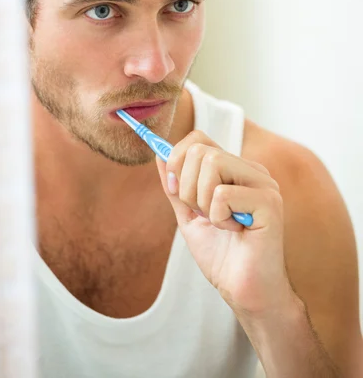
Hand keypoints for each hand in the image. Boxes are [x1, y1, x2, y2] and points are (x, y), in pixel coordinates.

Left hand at [155, 130, 293, 317]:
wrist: (244, 291)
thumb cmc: (221, 255)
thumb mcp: (189, 215)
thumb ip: (175, 185)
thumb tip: (160, 153)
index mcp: (235, 169)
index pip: (199, 138)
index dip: (177, 159)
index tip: (175, 190)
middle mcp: (252, 170)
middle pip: (200, 150)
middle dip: (187, 187)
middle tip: (203, 214)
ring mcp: (264, 183)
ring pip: (212, 164)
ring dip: (203, 202)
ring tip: (220, 223)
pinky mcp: (269, 201)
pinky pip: (223, 194)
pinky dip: (219, 219)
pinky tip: (235, 232)